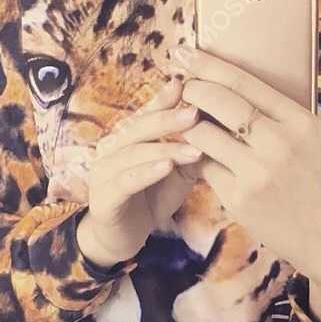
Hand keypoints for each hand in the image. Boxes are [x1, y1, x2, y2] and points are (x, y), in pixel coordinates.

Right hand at [80, 77, 202, 267]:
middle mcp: (111, 148)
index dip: (165, 99)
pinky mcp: (104, 198)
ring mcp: (103, 172)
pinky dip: (146, 172)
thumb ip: (190, 148)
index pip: (146, 112)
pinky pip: (125, 181)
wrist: (124, 237)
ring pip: (134, 152)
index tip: (188, 84)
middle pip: (139, 126)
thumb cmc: (152, 196)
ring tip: (192, 148)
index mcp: (127, 136)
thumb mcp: (176, 169)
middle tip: (196, 114)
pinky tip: (166, 167)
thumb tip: (217, 125)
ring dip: (164, 148)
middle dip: (168, 119)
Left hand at [173, 45, 320, 303]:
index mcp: (301, 123)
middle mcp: (279, 144)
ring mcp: (257, 173)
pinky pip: (206, 167)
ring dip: (188, 123)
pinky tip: (196, 151)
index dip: (209, 64)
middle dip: (192, 88)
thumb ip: (298, 110)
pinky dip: (198, 156)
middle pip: (220, 102)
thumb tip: (261, 82)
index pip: (245, 82)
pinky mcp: (240, 199)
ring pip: (203, 134)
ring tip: (186, 118)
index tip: (185, 52)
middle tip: (181, 84)